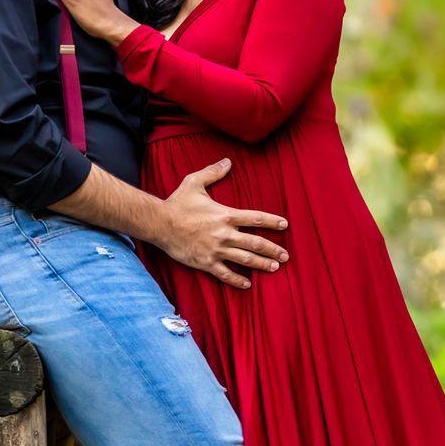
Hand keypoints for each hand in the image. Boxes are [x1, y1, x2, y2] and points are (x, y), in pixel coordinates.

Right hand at [156, 160, 288, 287]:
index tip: (284, 225)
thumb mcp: (194, 182)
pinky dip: (237, 280)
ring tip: (274, 267)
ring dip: (261, 264)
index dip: (272, 221)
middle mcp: (224, 234)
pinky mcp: (206, 263)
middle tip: (285, 255)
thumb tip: (228, 161)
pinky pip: (225, 274)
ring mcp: (216, 250)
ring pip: (245, 260)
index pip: (255, 218)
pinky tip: (247, 284)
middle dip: (272, 249)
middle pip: (255, 243)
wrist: (159, 224)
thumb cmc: (177, 203)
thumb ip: (213, 172)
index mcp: (225, 215)